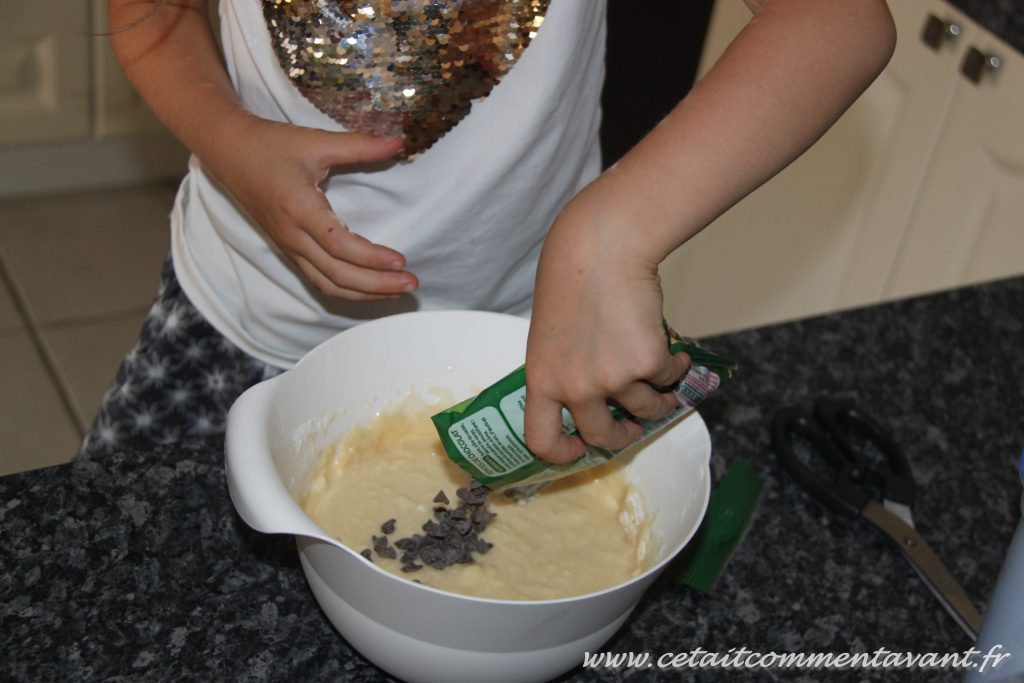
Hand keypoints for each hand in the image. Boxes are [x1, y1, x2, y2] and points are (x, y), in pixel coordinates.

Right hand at [208, 113, 417, 299]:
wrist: (228, 152)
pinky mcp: (288, 249)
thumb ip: (359, 145)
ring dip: (364, 293)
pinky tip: (369, 288)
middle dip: (377, 285)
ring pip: (327, 284)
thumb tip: (398, 143)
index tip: (402, 260)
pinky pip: (318, 279)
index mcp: (298, 208)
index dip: (372, 258)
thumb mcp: (316, 141)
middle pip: (337, 275)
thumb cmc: (271, 144)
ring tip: (397, 290)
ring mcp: (288, 246)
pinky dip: (346, 289)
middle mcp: (291, 235)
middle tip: (411, 282)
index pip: (340, 245)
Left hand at [523, 200, 690, 462]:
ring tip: (661, 384)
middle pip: (601, 437)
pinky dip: (676, 366)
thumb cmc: (573, 280)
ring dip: (659, 401)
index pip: (541, 440)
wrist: (601, 247)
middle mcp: (574, 387)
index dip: (561, 455)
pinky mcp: (647, 363)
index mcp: (542, 379)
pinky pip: (668, 378)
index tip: (579, 448)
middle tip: (634, 424)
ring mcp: (612, 378)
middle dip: (624, 435)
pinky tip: (672, 350)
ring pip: (646, 410)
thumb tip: (588, 400)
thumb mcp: (550, 334)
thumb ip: (564, 368)